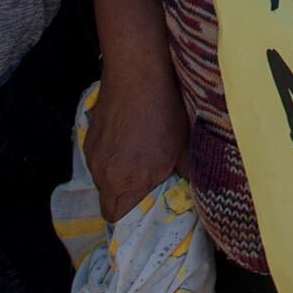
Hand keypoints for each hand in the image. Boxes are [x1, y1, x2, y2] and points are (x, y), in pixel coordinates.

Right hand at [81, 68, 188, 223]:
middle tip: (148, 187)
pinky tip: (131, 138)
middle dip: (127, 199)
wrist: (137, 72)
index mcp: (127, 182)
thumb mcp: (184, 148)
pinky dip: (113, 156)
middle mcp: (104, 173)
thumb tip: (203, 195)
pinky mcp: (89, 135)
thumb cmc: (164, 111)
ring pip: (104, 179)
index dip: (133, 219)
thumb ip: (190, 176)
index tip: (148, 212)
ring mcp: (93, 153)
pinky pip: (100, 158)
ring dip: (120, 176)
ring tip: (141, 158)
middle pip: (110, 201)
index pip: (118, 219)